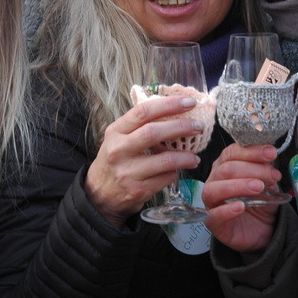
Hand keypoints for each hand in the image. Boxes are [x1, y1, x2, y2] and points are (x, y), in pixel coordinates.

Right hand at [85, 95, 203, 227]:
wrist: (98, 196)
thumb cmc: (115, 160)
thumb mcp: (118, 138)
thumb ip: (139, 126)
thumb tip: (174, 111)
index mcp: (115, 131)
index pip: (143, 111)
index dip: (168, 104)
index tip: (189, 102)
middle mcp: (119, 150)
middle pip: (154, 132)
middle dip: (181, 127)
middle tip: (198, 126)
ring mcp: (128, 172)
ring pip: (165, 160)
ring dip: (186, 157)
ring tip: (195, 157)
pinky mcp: (138, 190)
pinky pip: (166, 178)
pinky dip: (175, 173)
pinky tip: (178, 171)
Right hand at [202, 143, 281, 253]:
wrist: (263, 229)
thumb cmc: (260, 202)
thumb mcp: (267, 183)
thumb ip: (265, 169)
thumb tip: (269, 157)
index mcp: (225, 165)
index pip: (232, 152)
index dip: (252, 152)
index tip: (271, 153)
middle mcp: (215, 180)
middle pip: (226, 169)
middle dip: (252, 169)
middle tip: (272, 175)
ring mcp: (211, 201)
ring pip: (215, 189)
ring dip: (238, 186)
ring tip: (258, 187)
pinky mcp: (213, 222)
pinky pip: (214, 215)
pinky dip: (227, 209)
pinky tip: (241, 207)